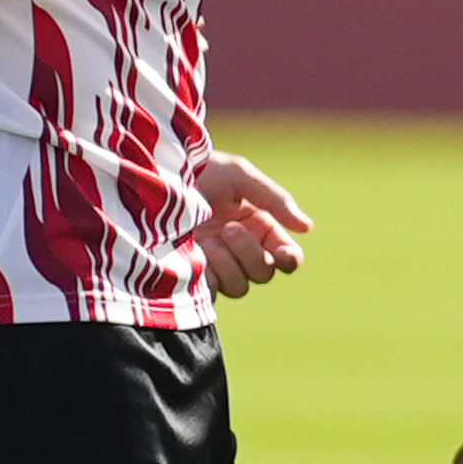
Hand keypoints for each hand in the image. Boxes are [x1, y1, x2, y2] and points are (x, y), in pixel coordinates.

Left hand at [191, 149, 311, 295]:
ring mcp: (217, 265)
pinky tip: (195, 254)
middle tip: (229, 228)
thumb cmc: (200, 171)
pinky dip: (208, 277)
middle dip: (249, 253)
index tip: (282, 252)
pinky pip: (213, 293)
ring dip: (227, 264)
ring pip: (241, 286)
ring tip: (207, 240)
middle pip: (265, 273)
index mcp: (260, 226)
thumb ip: (275, 200)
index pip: (287, 256)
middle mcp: (242, 250)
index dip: (289, 259)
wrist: (155, 179)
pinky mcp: (194, 277)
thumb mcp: (239, 175)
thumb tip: (307, 227)